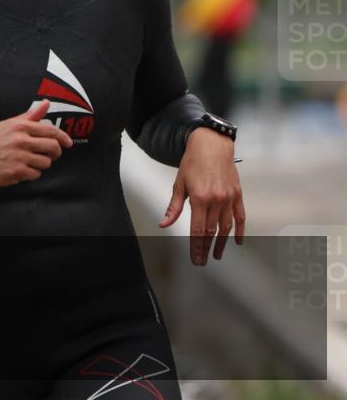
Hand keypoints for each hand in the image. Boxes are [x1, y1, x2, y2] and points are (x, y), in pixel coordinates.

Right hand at [0, 99, 72, 195]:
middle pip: (53, 147)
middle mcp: (21, 140)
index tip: (68, 142)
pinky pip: (36, 174)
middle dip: (56, 153)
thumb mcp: (9, 124)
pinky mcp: (17, 171)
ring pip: (46, 162)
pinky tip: (22, 169)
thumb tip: (46, 104)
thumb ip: (30, 116)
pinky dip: (32, 173)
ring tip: (30, 161)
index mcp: (20, 126)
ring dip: (42, 164)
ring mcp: (19, 156)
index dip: (63, 137)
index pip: (51, 130)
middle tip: (52, 154)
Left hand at [159, 127, 246, 264]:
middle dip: (206, 248)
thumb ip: (174, 207)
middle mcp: (217, 200)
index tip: (196, 258)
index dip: (196, 247)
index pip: (197, 230)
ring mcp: (229, 198)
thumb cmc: (194, 162)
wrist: (212, 145)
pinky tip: (237, 240)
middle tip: (203, 260)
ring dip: (221, 243)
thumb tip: (164, 223)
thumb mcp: (179, 183)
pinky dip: (239, 230)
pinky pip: (240, 217)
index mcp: (200, 198)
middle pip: (211, 231)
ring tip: (216, 254)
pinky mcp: (238, 195)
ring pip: (226, 227)